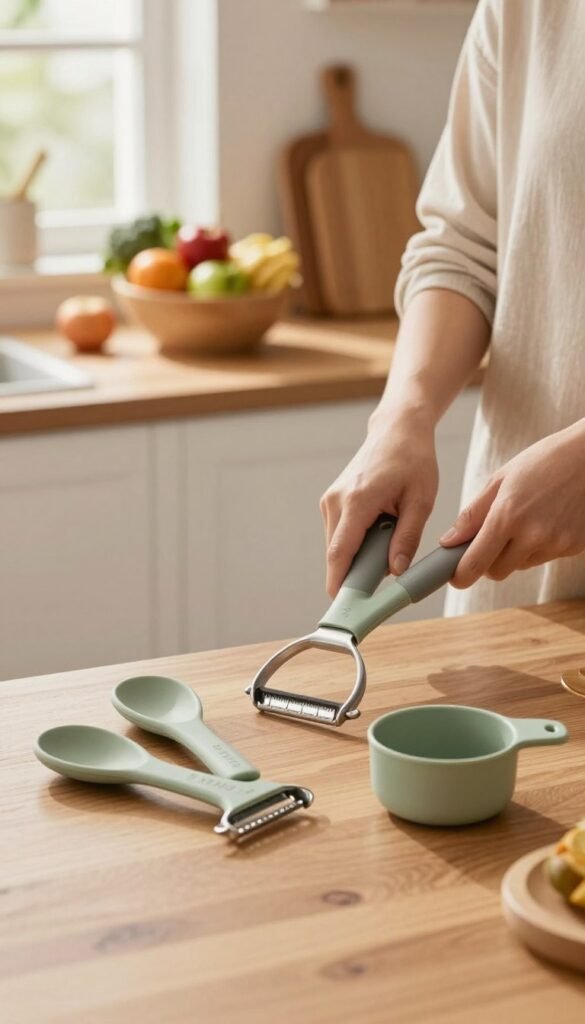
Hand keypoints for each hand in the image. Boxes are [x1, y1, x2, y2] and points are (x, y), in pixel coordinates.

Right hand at [320, 409, 438, 596]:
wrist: (397, 429)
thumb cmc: (413, 460)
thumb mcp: (421, 500)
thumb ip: (407, 538)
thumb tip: (396, 572)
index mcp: (358, 500)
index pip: (340, 553)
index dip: (340, 584)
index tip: (344, 608)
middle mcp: (336, 501)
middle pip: (338, 555)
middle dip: (358, 573)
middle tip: (388, 575)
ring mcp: (330, 501)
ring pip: (339, 546)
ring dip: (361, 555)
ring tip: (391, 538)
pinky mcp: (332, 502)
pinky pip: (341, 535)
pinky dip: (359, 543)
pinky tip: (382, 528)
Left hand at [441, 422, 584, 587]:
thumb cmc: (545, 461)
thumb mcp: (501, 479)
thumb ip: (473, 514)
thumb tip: (449, 541)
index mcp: (507, 516)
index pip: (475, 563)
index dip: (461, 575)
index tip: (455, 576)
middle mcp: (532, 535)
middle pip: (497, 572)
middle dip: (488, 561)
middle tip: (490, 539)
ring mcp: (556, 544)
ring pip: (522, 565)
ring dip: (516, 552)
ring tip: (527, 518)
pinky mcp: (574, 547)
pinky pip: (545, 557)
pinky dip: (540, 546)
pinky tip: (549, 519)